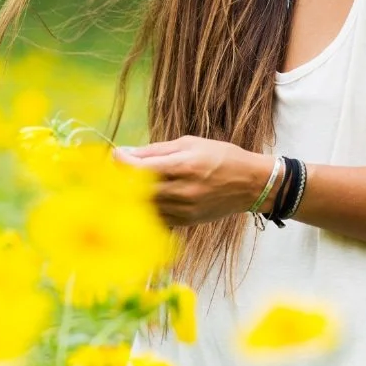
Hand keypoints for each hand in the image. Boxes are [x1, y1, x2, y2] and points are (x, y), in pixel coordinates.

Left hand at [113, 136, 271, 227]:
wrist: (250, 184)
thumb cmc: (221, 157)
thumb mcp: (190, 143)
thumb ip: (156, 150)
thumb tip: (126, 153)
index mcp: (183, 166)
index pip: (139, 168)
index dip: (121, 162)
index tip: (115, 155)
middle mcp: (182, 191)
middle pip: (136, 190)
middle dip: (122, 179)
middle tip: (118, 169)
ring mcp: (183, 210)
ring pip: (143, 206)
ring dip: (132, 195)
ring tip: (131, 182)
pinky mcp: (185, 222)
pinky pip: (156, 216)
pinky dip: (147, 207)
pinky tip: (149, 196)